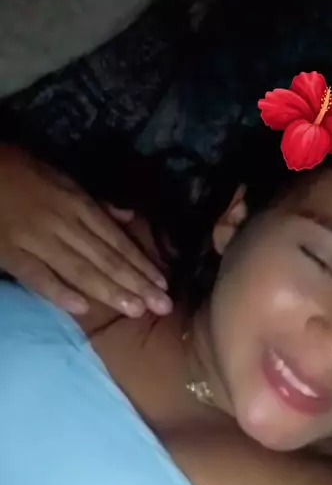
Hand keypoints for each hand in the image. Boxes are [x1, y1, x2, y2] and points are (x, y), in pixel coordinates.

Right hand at [0, 145, 171, 316]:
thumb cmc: (22, 173)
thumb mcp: (63, 179)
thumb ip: (96, 203)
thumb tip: (129, 218)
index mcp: (78, 203)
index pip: (116, 240)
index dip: (141, 263)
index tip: (163, 284)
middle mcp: (63, 222)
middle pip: (105, 258)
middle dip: (136, 283)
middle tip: (162, 306)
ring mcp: (36, 239)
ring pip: (79, 269)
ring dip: (109, 291)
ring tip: (136, 310)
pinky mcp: (10, 253)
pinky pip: (37, 276)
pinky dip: (58, 292)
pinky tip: (82, 308)